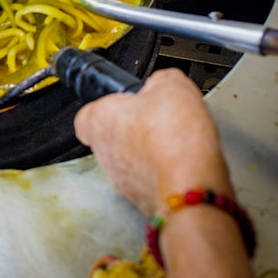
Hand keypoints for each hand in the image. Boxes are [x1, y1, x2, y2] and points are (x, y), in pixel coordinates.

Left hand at [73, 68, 231, 215]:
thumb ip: (160, 80)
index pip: (87, 114)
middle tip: (157, 121)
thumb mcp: (172, 85)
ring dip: (147, 152)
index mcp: (100, 119)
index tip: (128, 102)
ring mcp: (119, 177)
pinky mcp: (139, 197)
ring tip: (173, 143)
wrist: (190, 186)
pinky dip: (161, 172)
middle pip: (110, 136)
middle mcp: (103, 151)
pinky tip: (180, 163)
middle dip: (133, 129)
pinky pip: (147, 179)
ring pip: (128, 160)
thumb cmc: (173, 140)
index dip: (109, 106)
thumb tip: (162, 83)